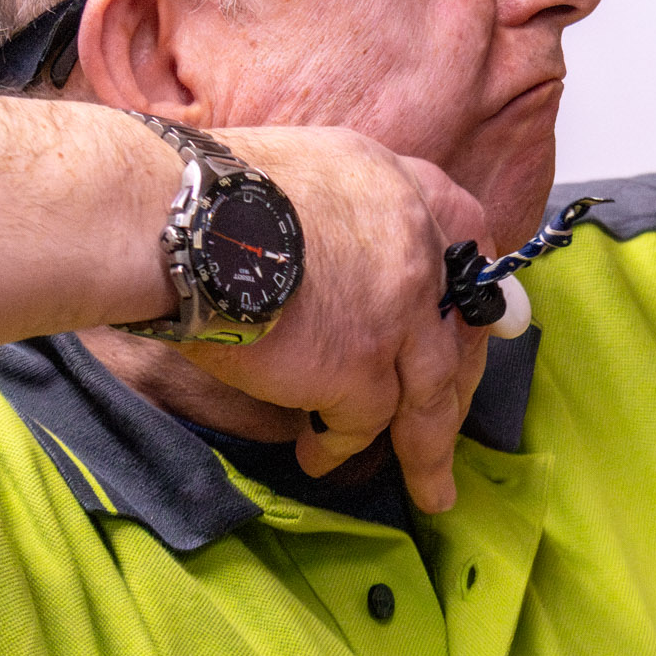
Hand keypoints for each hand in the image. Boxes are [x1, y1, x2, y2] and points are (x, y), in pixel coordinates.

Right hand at [167, 126, 491, 513]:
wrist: (181, 221)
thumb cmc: (216, 193)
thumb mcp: (312, 166)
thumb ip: (352, 206)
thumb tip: (351, 254)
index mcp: (402, 190)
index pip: (469, 237)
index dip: (471, 287)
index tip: (474, 324)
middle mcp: (416, 248)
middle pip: (460, 328)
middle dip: (460, 384)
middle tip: (448, 423)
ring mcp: (396, 311)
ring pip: (431, 392)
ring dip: (428, 448)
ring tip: (431, 489)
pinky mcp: (359, 365)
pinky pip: (366, 422)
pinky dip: (340, 446)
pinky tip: (320, 459)